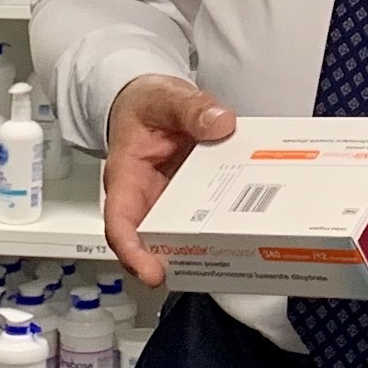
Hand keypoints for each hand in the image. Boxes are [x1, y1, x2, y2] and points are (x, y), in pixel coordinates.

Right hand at [100, 72, 236, 286]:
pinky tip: (246, 223)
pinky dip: (222, 222)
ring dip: (204, 246)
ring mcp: (169, 201)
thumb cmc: (145, 104)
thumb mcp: (164, 97)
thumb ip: (190, 108)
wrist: (151, 101)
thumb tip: (220, 123)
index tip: (151, 271)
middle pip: (152, 241)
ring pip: (182, 234)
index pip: (120, 223)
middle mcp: (145, 197)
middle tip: (206, 267)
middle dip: (176, 260)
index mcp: (126, 177)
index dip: (133, 252)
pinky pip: (204, 215)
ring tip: (234, 252)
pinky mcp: (191, 198)